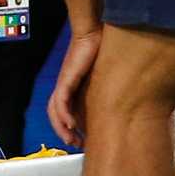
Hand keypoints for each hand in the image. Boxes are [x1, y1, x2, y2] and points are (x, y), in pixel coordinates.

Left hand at [50, 24, 100, 145]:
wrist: (92, 32)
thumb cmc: (100, 50)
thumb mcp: (105, 75)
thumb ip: (106, 89)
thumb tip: (119, 105)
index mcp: (72, 87)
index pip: (65, 111)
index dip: (70, 127)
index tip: (81, 139)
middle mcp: (65, 86)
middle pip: (56, 114)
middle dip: (64, 132)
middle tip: (75, 143)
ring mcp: (63, 82)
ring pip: (55, 110)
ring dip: (61, 127)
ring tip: (71, 138)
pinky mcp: (66, 78)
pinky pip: (60, 100)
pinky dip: (64, 114)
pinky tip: (71, 124)